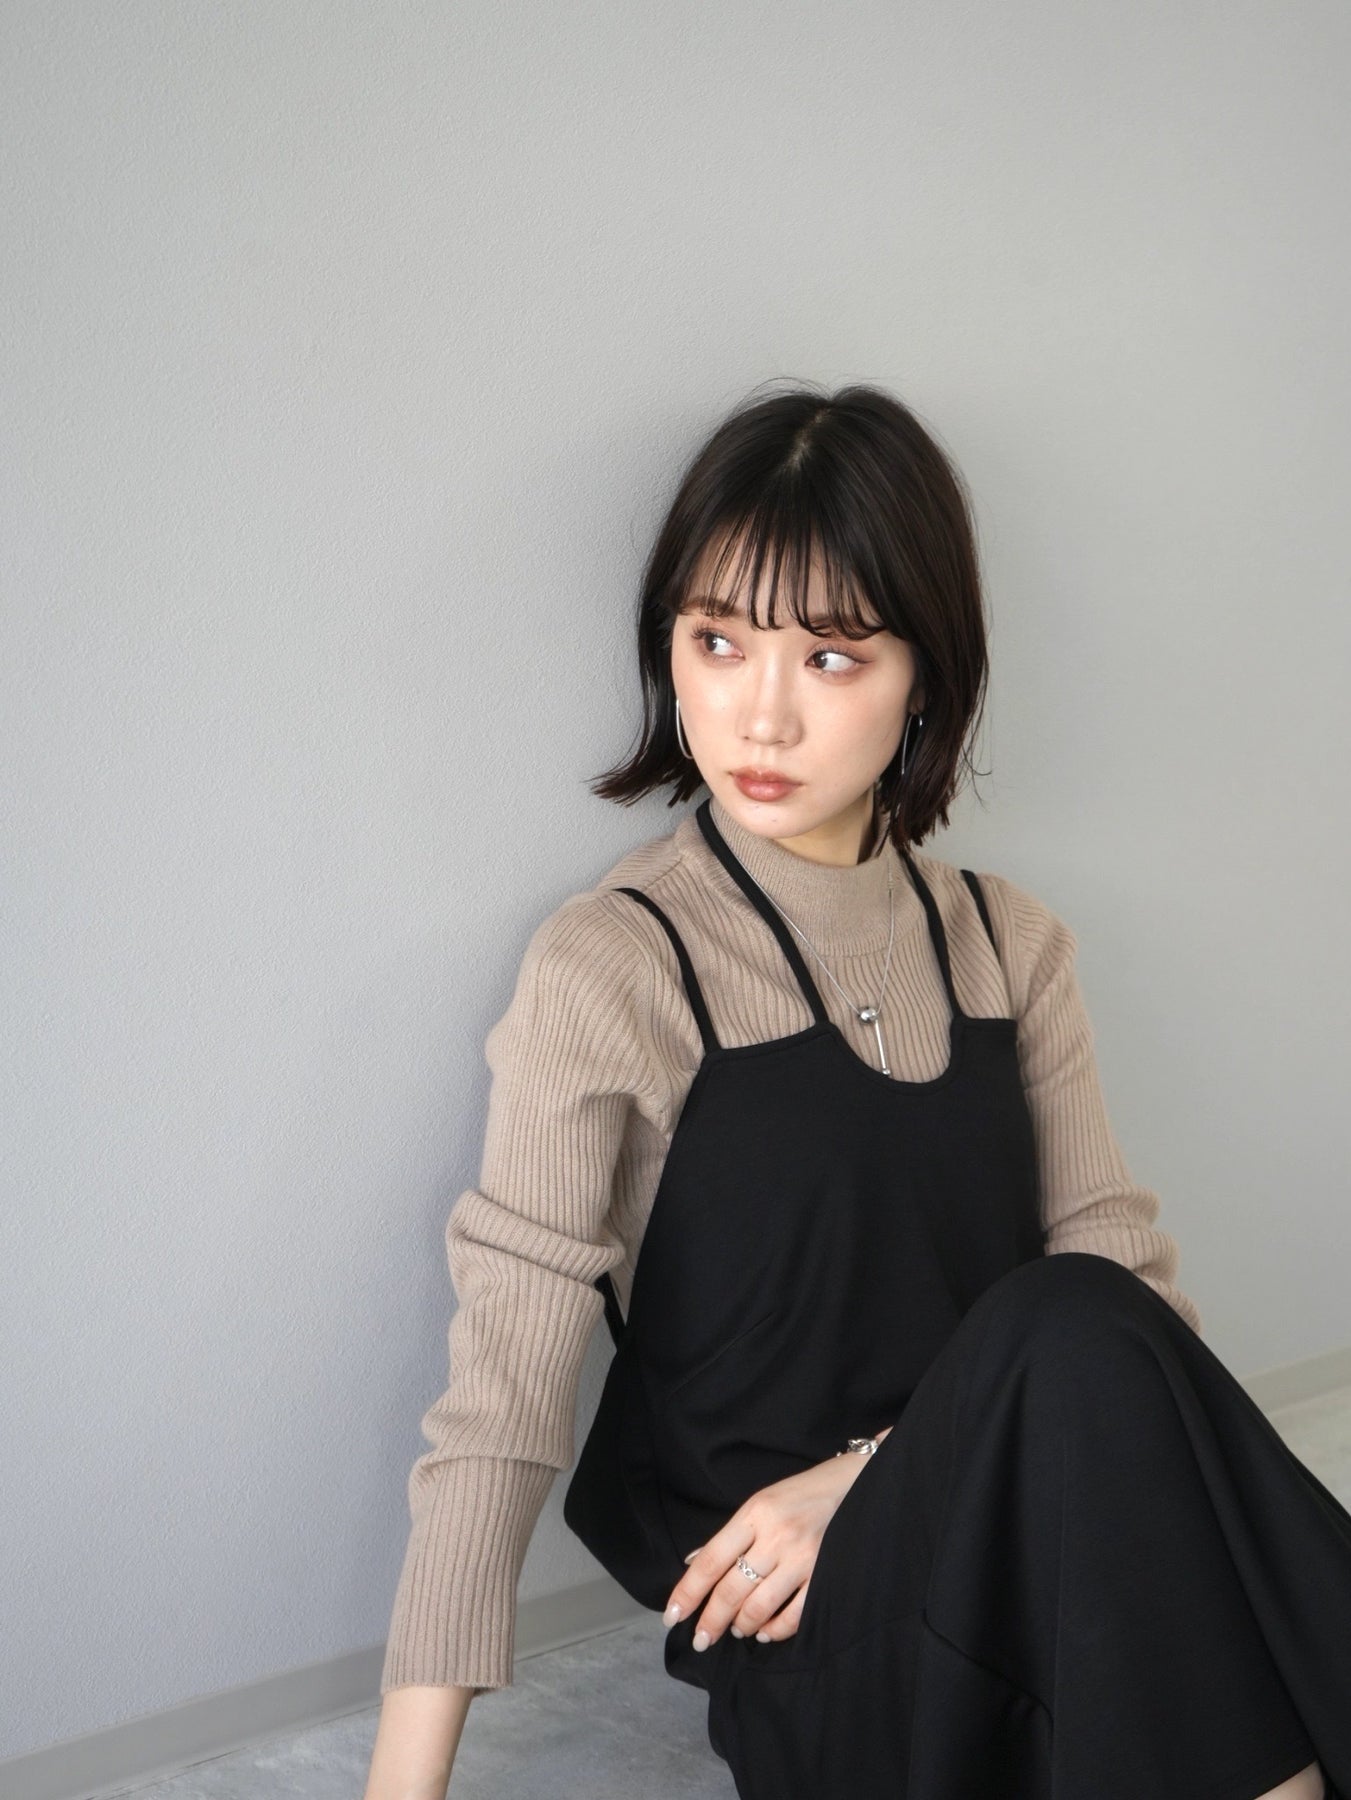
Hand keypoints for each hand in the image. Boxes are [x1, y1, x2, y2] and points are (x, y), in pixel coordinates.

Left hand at [662, 1428, 890, 1652]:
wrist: (856, 1483)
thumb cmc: (803, 1494)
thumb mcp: (761, 1503)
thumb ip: (731, 1536)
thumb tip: (694, 1565)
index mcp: (754, 1513)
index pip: (710, 1560)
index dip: (687, 1592)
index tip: (672, 1616)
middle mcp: (776, 1535)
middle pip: (731, 1589)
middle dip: (710, 1621)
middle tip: (701, 1640)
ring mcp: (802, 1558)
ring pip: (758, 1607)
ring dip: (741, 1626)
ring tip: (735, 1631)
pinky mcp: (826, 1575)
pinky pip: (793, 1616)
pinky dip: (775, 1631)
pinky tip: (765, 1633)